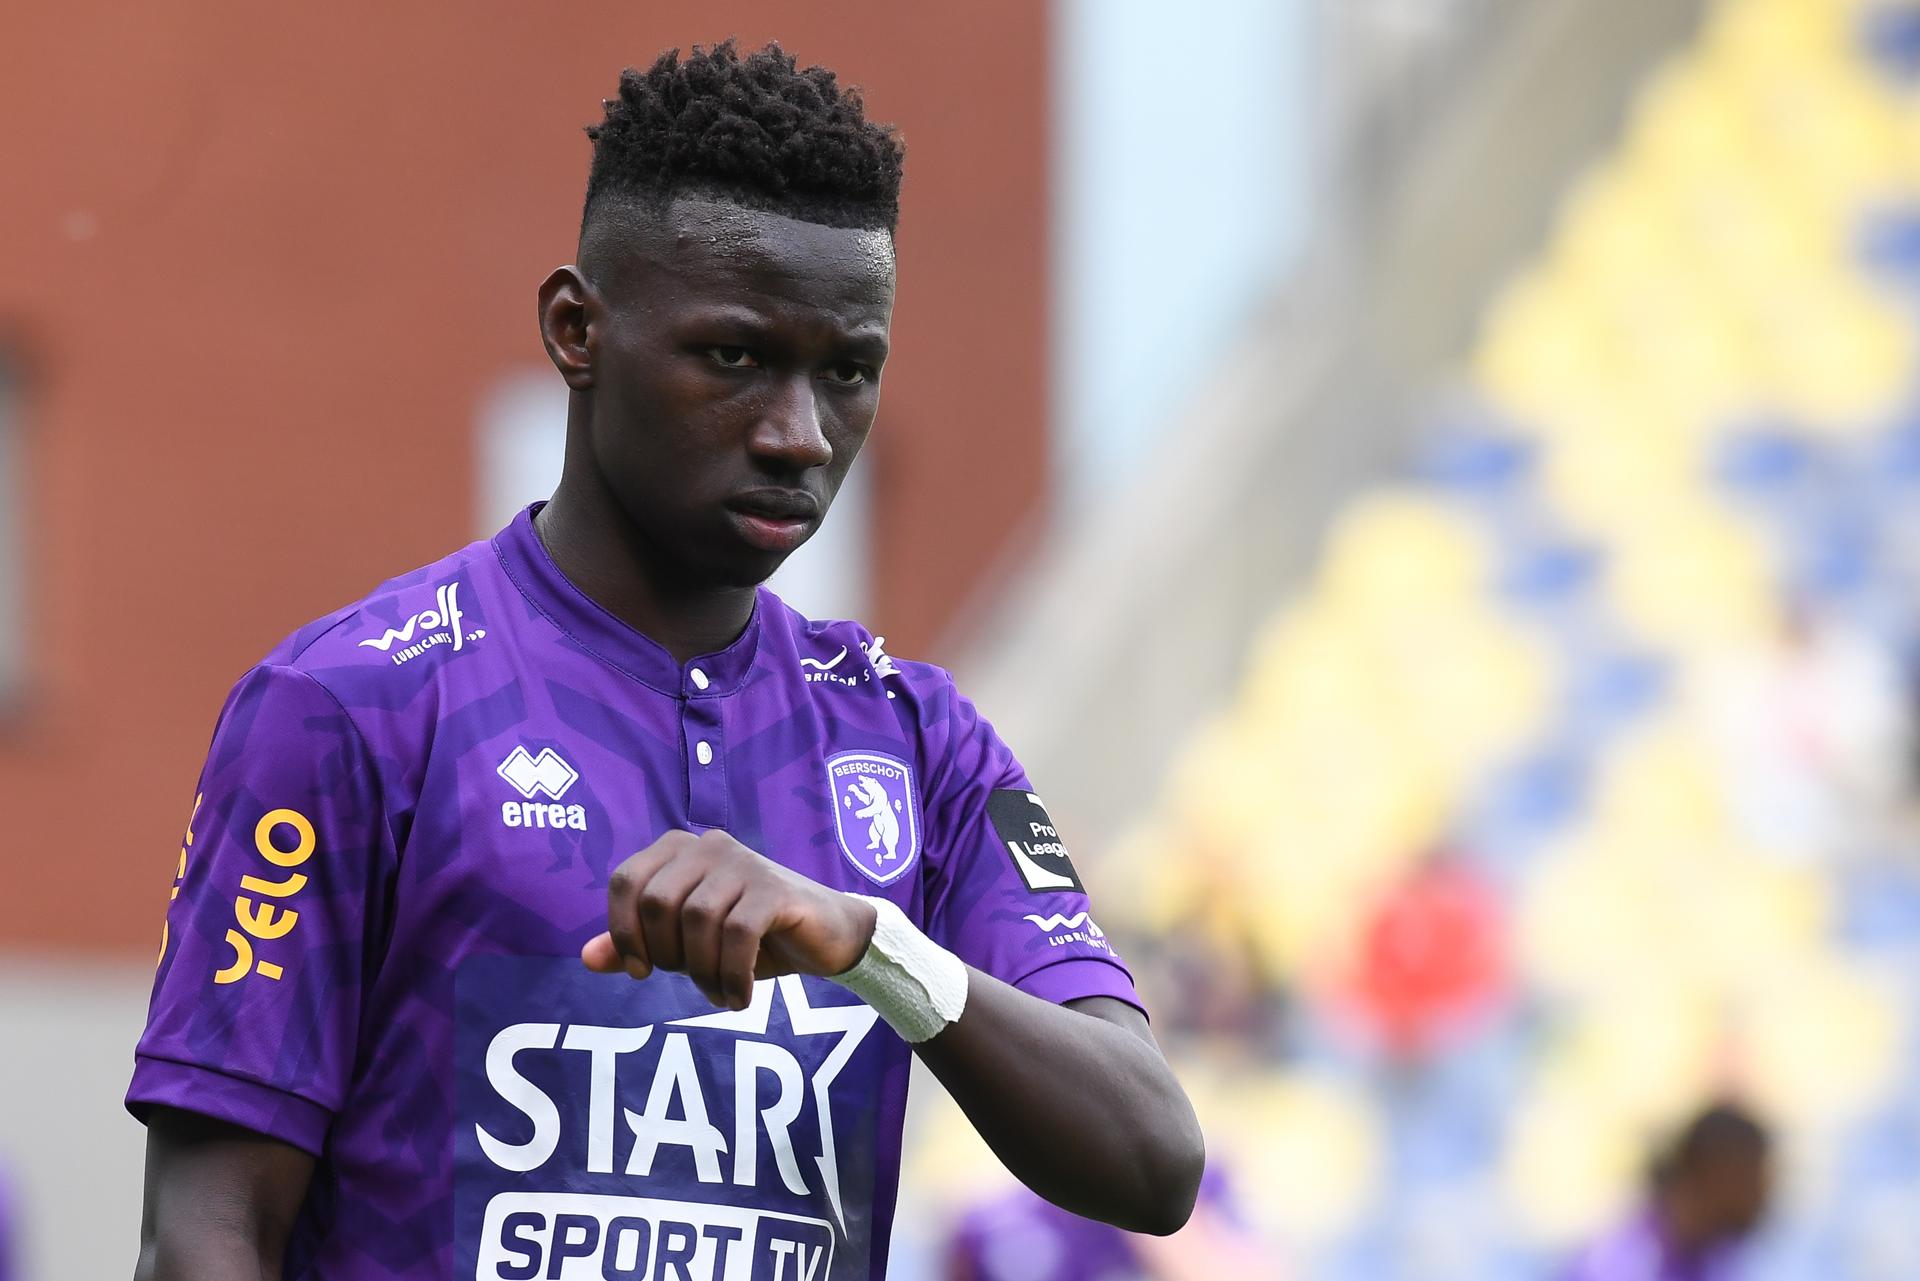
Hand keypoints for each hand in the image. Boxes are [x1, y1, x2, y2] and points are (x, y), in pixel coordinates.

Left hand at [581, 829, 877, 1008]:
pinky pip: (737, 934)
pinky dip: (732, 975)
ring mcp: (744, 864)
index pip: (625, 880)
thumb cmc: (751, 936)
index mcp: (680, 850)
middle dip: (667, 954)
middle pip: (657, 902)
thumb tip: (586, 957)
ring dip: (702, 971)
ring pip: (697, 919)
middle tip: (691, 979)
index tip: (640, 971)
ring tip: (719, 993)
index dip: (623, 932)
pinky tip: (739, 996)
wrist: (826, 936)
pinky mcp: (775, 889)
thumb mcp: (687, 944)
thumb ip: (637, 945)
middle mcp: (709, 846)